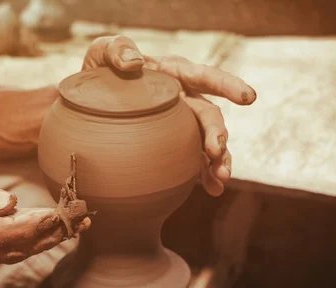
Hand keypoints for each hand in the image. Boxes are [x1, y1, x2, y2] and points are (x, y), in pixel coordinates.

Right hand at [0, 166, 88, 272]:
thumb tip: (7, 204)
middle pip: (10, 247)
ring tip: (77, 223)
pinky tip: (50, 230)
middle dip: (49, 233)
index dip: (32, 227)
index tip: (61, 216)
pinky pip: (4, 251)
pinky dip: (29, 240)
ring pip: (11, 252)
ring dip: (45, 238)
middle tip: (82, 217)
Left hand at [82, 36, 256, 195]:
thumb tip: (135, 62)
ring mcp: (181, 125)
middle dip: (218, 135)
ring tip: (220, 180)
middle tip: (216, 154)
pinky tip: (212, 190)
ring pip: (208, 143)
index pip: (206, 77)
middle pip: (210, 117)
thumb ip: (117, 50)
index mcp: (174, 75)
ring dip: (218, 161)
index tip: (248, 98)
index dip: (228, 86)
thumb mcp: (103, 53)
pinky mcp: (172, 146)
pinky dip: (203, 175)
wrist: (88, 102)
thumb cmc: (100, 71)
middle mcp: (184, 100)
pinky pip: (193, 161)